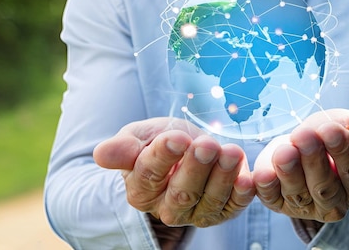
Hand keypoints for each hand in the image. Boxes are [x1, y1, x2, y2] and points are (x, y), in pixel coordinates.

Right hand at [93, 117, 255, 226]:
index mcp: (141, 189)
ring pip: (210, 200)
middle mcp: (168, 207)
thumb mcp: (139, 136)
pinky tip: (248, 178)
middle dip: (196, 167)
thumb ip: (124, 147)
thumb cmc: (159, 140)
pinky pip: (234, 206)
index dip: (163, 155)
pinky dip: (242, 194)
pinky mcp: (223, 211)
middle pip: (182, 191)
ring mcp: (197, 212)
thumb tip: (101, 155)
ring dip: (222, 177)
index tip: (176, 137)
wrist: (187, 147)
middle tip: (207, 145)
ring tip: (231, 152)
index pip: (149, 173)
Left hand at [253, 109, 348, 221]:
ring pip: (298, 194)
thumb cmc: (342, 133)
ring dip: (289, 172)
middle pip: (325, 188)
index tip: (331, 130)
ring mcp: (305, 207)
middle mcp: (335, 204)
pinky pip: (271, 198)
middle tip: (305, 137)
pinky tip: (263, 172)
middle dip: (314, 161)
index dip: (343, 153)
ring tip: (285, 150)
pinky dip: (266, 186)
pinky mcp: (279, 202)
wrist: (313, 137)